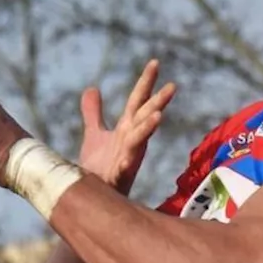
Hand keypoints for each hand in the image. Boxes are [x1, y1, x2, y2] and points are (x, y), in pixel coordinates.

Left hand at [78, 60, 176, 192]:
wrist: (89, 200)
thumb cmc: (96, 169)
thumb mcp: (94, 136)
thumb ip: (94, 113)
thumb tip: (92, 89)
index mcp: (126, 131)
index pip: (137, 101)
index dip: (146, 82)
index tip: (155, 62)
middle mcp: (129, 143)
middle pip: (144, 118)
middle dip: (157, 103)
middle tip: (172, 87)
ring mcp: (126, 160)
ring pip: (138, 142)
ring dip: (147, 129)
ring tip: (157, 116)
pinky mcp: (117, 179)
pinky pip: (123, 172)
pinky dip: (126, 165)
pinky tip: (127, 160)